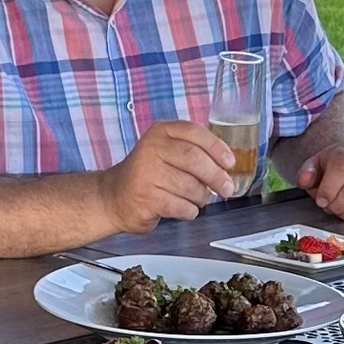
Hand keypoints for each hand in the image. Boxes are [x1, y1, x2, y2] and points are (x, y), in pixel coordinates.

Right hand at [102, 120, 244, 231]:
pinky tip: (183, 208)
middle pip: (195, 159)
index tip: (229, 163)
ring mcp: (146, 174)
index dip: (217, 148)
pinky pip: (181, 206)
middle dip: (216, 176)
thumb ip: (194, 151)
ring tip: (196, 199)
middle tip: (227, 188)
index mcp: (160, 132)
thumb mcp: (167, 151)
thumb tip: (227, 167)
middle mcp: (151, 149)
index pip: (195, 132)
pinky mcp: (146, 198)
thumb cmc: (149, 175)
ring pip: (190, 186)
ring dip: (201, 197)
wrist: (114, 197)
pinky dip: (189, 211)